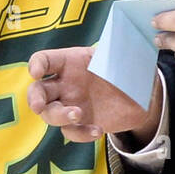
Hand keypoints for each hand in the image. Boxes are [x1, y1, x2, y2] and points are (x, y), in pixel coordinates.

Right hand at [27, 46, 159, 143]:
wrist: (139, 95)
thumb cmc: (125, 68)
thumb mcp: (121, 54)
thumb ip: (114, 48)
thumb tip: (117, 39)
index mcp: (69, 61)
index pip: (44, 59)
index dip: (36, 64)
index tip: (36, 72)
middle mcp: (64, 84)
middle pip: (37, 91)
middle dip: (34, 99)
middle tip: (39, 106)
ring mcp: (69, 105)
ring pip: (50, 114)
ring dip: (59, 116)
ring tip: (77, 114)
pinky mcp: (80, 124)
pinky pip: (71, 132)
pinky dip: (81, 134)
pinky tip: (97, 130)